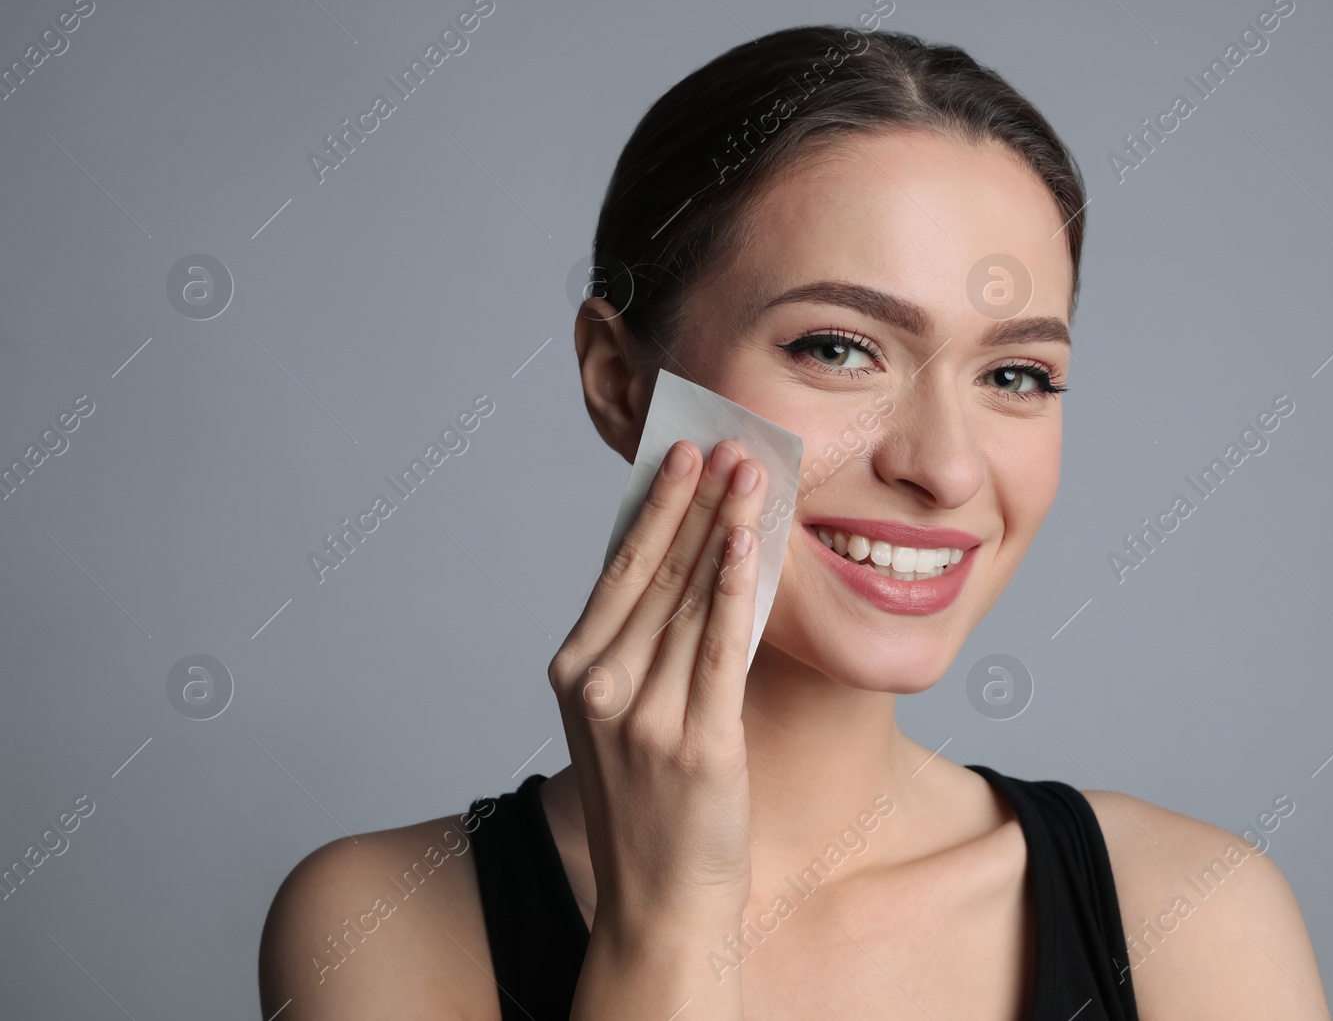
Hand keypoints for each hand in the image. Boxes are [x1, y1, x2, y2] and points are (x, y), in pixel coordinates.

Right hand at [548, 439, 768, 938]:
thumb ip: (645, 639)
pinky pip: (718, 648)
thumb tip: (690, 556)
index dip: (655, 505)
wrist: (659, 900)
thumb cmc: (650, 800)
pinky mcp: (693, 743)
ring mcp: (642, 715)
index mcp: (575, 669)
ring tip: (750, 473)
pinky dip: (734, 589)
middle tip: (724, 441)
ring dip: (722, 527)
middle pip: (655, 571)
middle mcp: (599, 685)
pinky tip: (748, 541)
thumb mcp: (625, 711)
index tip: (681, 452)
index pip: (621, 567)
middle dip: (694, 500)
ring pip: (689, 599)